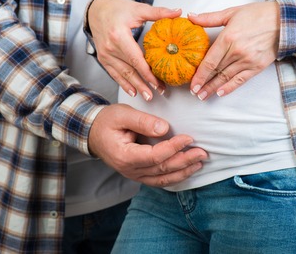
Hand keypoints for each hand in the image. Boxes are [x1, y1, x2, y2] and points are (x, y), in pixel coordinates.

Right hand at [88, 0, 181, 100]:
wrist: (95, 10)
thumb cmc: (116, 9)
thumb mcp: (137, 9)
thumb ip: (158, 12)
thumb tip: (178, 12)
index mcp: (119, 36)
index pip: (136, 59)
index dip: (147, 73)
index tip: (158, 82)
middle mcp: (110, 48)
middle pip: (130, 70)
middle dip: (144, 84)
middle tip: (157, 93)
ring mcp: (105, 55)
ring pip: (122, 75)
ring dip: (135, 86)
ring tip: (147, 96)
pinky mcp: (103, 58)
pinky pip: (114, 74)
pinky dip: (123, 84)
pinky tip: (132, 91)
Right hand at [88, 104, 207, 186]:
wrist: (93, 132)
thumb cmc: (107, 121)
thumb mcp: (122, 114)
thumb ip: (143, 121)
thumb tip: (165, 128)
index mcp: (124, 156)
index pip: (154, 156)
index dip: (173, 148)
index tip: (188, 138)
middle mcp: (129, 170)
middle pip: (162, 169)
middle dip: (184, 161)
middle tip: (202, 152)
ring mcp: (134, 174)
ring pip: (163, 178)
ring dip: (183, 171)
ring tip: (200, 162)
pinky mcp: (139, 174)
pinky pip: (159, 180)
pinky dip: (175, 176)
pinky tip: (187, 170)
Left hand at [188, 1, 279, 99]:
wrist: (284, 21)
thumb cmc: (258, 14)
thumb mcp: (232, 12)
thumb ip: (210, 18)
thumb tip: (191, 17)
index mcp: (228, 38)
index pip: (209, 61)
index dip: (199, 75)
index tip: (191, 84)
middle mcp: (236, 51)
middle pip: (216, 71)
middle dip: (203, 84)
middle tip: (194, 92)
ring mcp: (247, 60)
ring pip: (226, 77)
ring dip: (213, 88)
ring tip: (203, 96)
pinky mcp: (257, 66)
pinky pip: (240, 80)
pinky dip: (230, 87)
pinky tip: (220, 93)